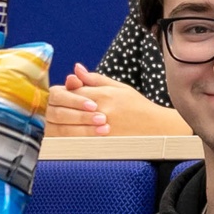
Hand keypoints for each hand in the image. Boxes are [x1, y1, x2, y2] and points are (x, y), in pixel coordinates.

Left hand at [43, 65, 188, 137]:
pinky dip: (69, 138)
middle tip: (58, 109)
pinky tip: (66, 136)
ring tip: (61, 123)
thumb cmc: (137, 106)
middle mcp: (101, 111)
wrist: (155, 128)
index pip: (73, 91)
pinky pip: (78, 141)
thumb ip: (94, 79)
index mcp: (104, 95)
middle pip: (69, 108)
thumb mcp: (118, 87)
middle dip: (61, 108)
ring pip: (70, 127)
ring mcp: (101, 130)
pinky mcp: (102, 144)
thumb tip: (75, 69)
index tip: (65, 95)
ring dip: (62, 124)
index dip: (65, 93)